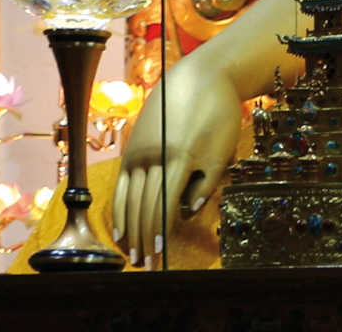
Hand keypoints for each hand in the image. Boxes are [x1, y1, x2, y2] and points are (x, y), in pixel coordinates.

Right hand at [111, 56, 241, 263]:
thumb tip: (185, 213)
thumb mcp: (221, 151)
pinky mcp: (132, 146)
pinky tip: (120, 229)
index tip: (159, 254)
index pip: (164, 204)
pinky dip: (120, 208)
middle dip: (144, 237)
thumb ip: (205, 185)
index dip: (160, 231)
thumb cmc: (218, 115)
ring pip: (130, 197)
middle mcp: (154, 155)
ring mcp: (139, 150)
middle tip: (144, 264)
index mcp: (179, 157)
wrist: (200, 77)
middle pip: (144, 205)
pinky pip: (122, 184)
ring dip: (129, 229)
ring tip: (130, 254)